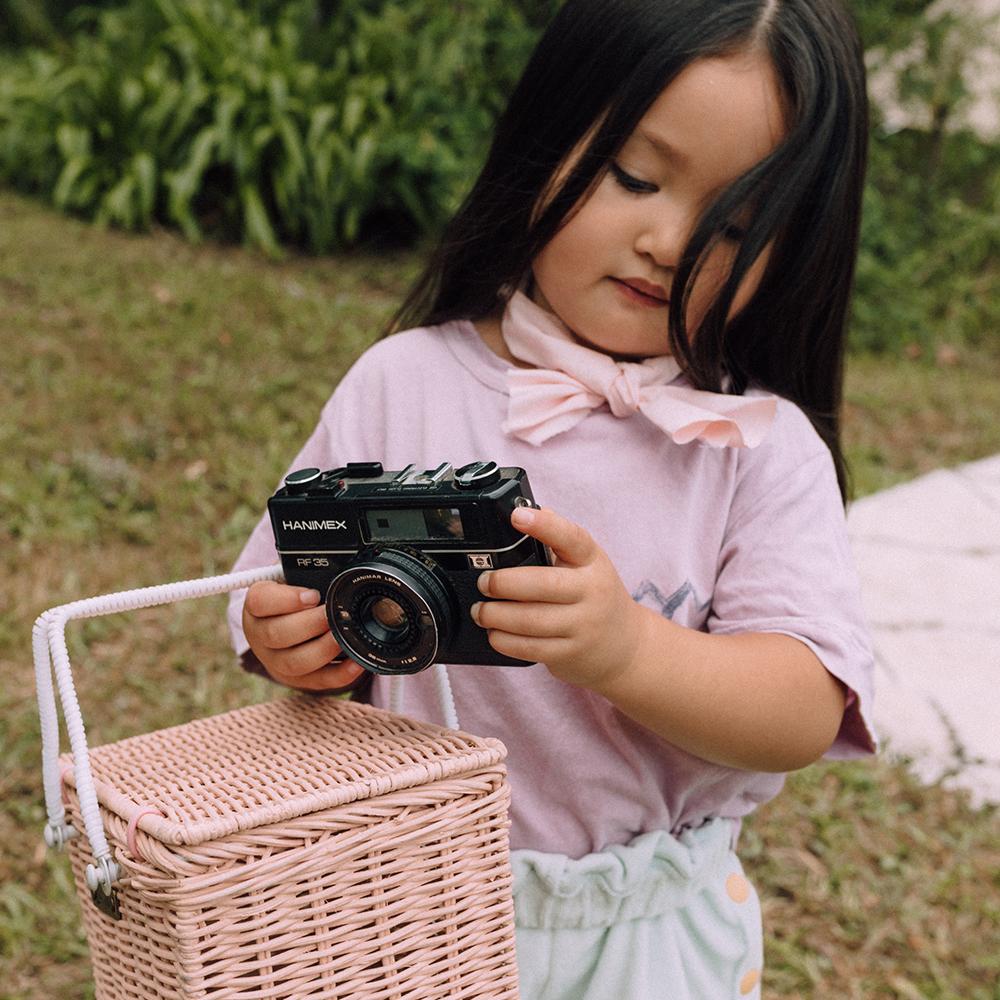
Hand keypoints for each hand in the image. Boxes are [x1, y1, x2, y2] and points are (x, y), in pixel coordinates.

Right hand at [242, 581, 366, 691]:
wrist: (286, 622)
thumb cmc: (295, 595)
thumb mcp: (294, 577)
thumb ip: (307, 570)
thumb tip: (338, 563)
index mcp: (257, 605)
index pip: (260, 601)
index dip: (287, 600)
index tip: (313, 595)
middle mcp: (260, 635)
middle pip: (276, 634)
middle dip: (310, 624)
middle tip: (333, 614)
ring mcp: (275, 661)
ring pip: (293, 663)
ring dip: (323, 650)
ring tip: (343, 635)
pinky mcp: (296, 680)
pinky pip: (317, 681)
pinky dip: (340, 674)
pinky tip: (356, 662)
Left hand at [470, 506, 644, 689]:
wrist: (626, 646)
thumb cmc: (596, 596)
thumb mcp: (587, 564)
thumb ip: (557, 540)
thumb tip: (522, 510)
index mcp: (592, 561)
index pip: (571, 537)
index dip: (544, 525)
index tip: (517, 516)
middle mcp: (591, 591)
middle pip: (543, 584)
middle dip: (503, 583)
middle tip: (484, 582)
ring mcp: (583, 625)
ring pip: (531, 620)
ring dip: (496, 615)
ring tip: (480, 611)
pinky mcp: (570, 653)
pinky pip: (530, 648)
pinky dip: (504, 640)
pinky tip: (494, 632)